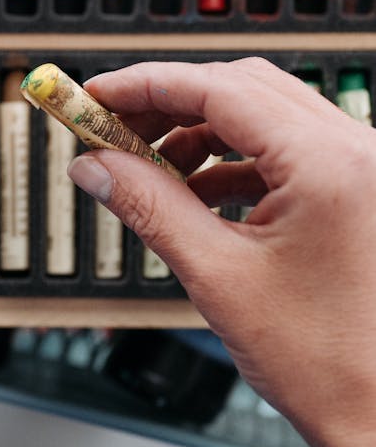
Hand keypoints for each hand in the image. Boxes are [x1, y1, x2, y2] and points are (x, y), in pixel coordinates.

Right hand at [67, 57, 375, 446]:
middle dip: (170, 103)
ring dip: (200, 133)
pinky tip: (194, 191)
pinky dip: (233, 161)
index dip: (148, 83)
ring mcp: (361, 170)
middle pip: (243, 89)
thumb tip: (97, 167)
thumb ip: (149, 207)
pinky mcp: (355, 191)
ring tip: (147, 165)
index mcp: (329, 164)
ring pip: (263, 117)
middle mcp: (355, 153)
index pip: (220, 87)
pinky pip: (284, 152)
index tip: (99, 93)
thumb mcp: (218, 276)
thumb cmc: (328, 363)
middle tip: (113, 126)